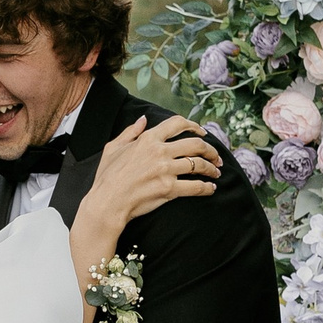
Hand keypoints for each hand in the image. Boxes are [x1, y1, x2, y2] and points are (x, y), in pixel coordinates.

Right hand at [87, 115, 220, 233]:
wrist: (106, 202)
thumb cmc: (107, 177)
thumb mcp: (113, 148)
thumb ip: (130, 132)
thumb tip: (143, 119)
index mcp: (148, 139)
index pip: (178, 124)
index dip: (194, 126)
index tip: (203, 133)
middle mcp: (159, 152)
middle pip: (195, 144)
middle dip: (210, 150)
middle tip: (216, 157)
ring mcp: (166, 170)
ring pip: (198, 165)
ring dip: (211, 169)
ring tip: (216, 173)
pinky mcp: (169, 189)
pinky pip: (195, 187)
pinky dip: (207, 188)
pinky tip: (211, 188)